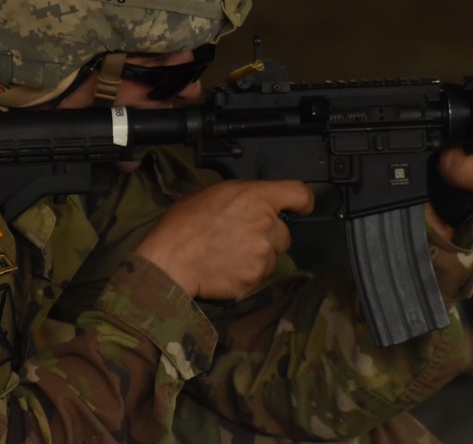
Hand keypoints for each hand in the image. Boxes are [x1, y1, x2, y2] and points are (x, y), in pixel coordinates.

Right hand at [135, 180, 313, 299]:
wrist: (170, 260)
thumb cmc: (183, 225)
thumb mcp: (213, 193)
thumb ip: (243, 197)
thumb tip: (253, 202)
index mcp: (256, 198)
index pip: (299, 194)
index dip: (302, 201)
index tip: (300, 207)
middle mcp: (266, 225)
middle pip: (284, 233)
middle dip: (267, 236)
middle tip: (239, 237)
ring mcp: (262, 254)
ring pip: (271, 257)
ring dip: (256, 256)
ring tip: (227, 254)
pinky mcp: (254, 278)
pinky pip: (258, 276)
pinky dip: (245, 274)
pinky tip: (224, 267)